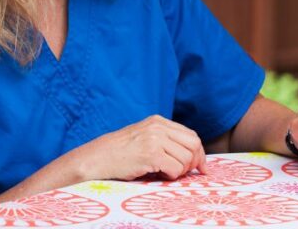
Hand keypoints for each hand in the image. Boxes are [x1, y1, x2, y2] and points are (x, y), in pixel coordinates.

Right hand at [71, 115, 206, 180]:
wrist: (97, 158)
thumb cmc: (120, 152)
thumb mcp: (144, 136)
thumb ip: (165, 139)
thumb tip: (191, 155)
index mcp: (159, 121)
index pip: (191, 135)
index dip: (199, 152)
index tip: (200, 166)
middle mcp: (158, 128)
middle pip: (193, 145)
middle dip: (195, 162)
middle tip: (187, 173)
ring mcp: (154, 140)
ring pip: (186, 158)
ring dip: (180, 171)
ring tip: (165, 172)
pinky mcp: (150, 154)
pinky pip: (175, 168)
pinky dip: (171, 175)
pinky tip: (159, 175)